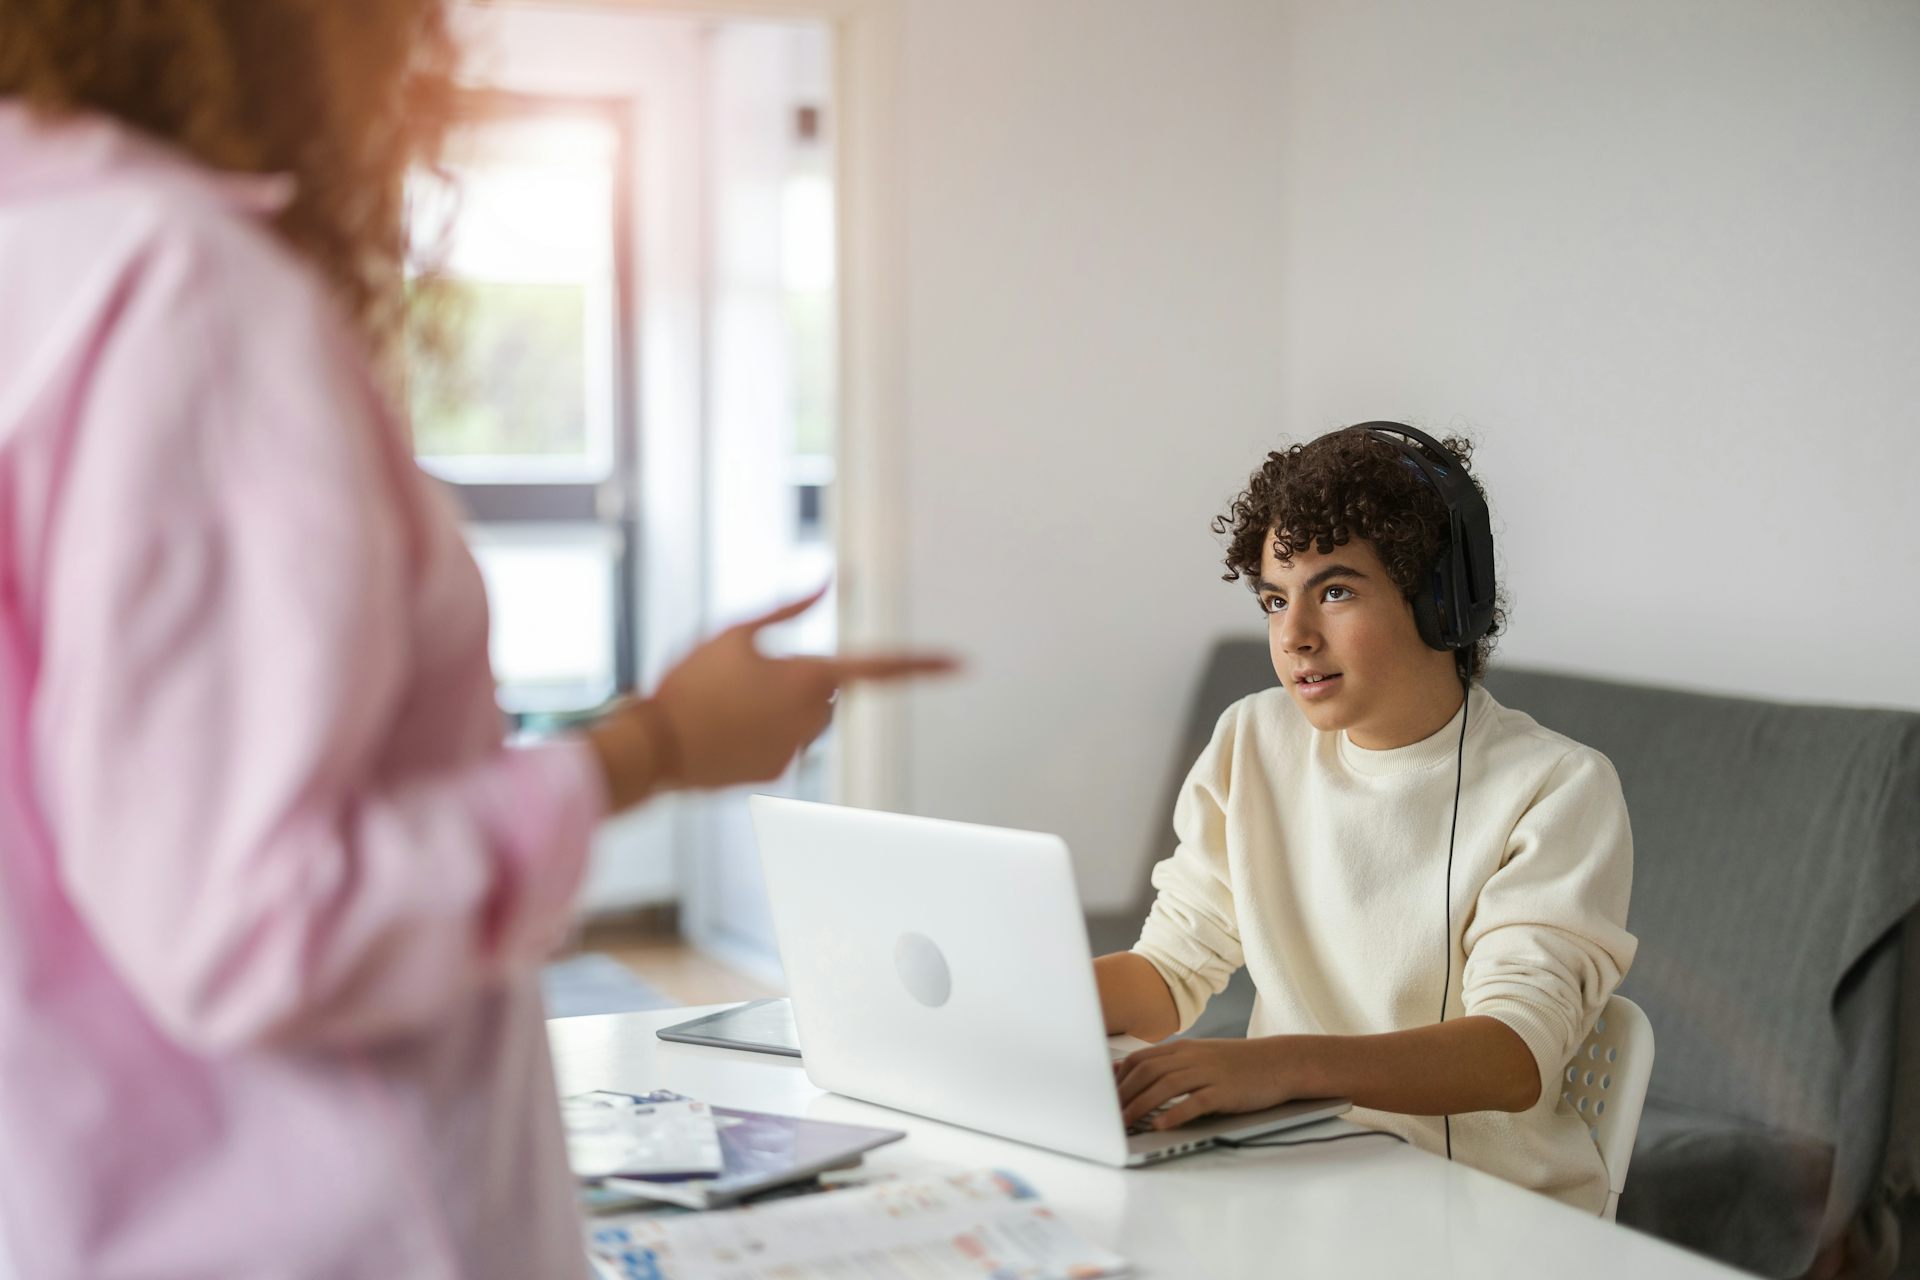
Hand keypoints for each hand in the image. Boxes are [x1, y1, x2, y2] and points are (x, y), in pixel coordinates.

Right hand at [587, 586, 957, 807]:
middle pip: (830, 691)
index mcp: (810, 675)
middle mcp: (814, 716)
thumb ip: (788, 606)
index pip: (880, 666)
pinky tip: (725, 731)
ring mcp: (799, 749)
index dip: (923, 664)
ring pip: (808, 720)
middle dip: (802, 680)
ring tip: (727, 704)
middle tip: (744, 677)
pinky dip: (762, 735)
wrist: (655, 746)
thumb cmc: (691, 680)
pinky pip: (784, 745)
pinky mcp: (779, 774)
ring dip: (781, 709)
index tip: (962, 662)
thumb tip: (828, 577)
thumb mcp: (734, 630)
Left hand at [1115, 1036, 1300, 1130]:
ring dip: (1141, 1106)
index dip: (1119, 1078)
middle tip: (1107, 1115)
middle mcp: (1192, 1057)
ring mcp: (1209, 1073)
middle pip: (1147, 1072)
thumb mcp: (1202, 1057)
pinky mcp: (1225, 1091)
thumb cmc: (1239, 1064)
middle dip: (1123, 1094)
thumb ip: (1172, 1064)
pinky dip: (1175, 1114)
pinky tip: (1161, 1126)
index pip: (1140, 1059)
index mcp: (1184, 1049)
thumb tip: (1139, 1076)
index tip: (1104, 1097)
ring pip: (1165, 1085)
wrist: (1280, 1062)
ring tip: (1126, 1124)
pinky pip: (1195, 1102)